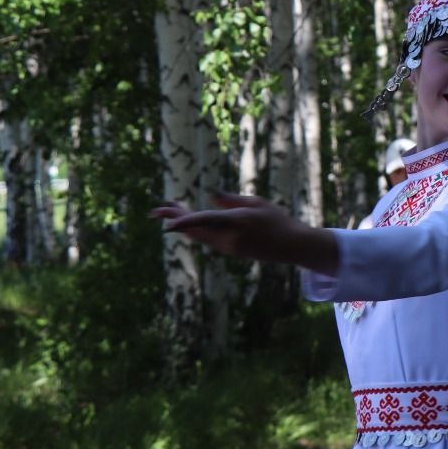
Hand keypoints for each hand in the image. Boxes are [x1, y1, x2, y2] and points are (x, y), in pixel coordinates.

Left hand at [151, 193, 309, 265]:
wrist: (291, 246)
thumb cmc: (277, 220)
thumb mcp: (256, 203)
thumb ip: (231, 200)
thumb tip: (210, 197)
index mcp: (238, 221)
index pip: (206, 221)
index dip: (185, 221)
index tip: (167, 222)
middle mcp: (229, 237)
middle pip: (196, 230)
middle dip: (175, 219)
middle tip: (156, 211)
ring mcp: (229, 247)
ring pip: (198, 236)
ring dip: (182, 224)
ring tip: (168, 211)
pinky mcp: (230, 251)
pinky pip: (206, 240)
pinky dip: (193, 230)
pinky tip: (184, 224)